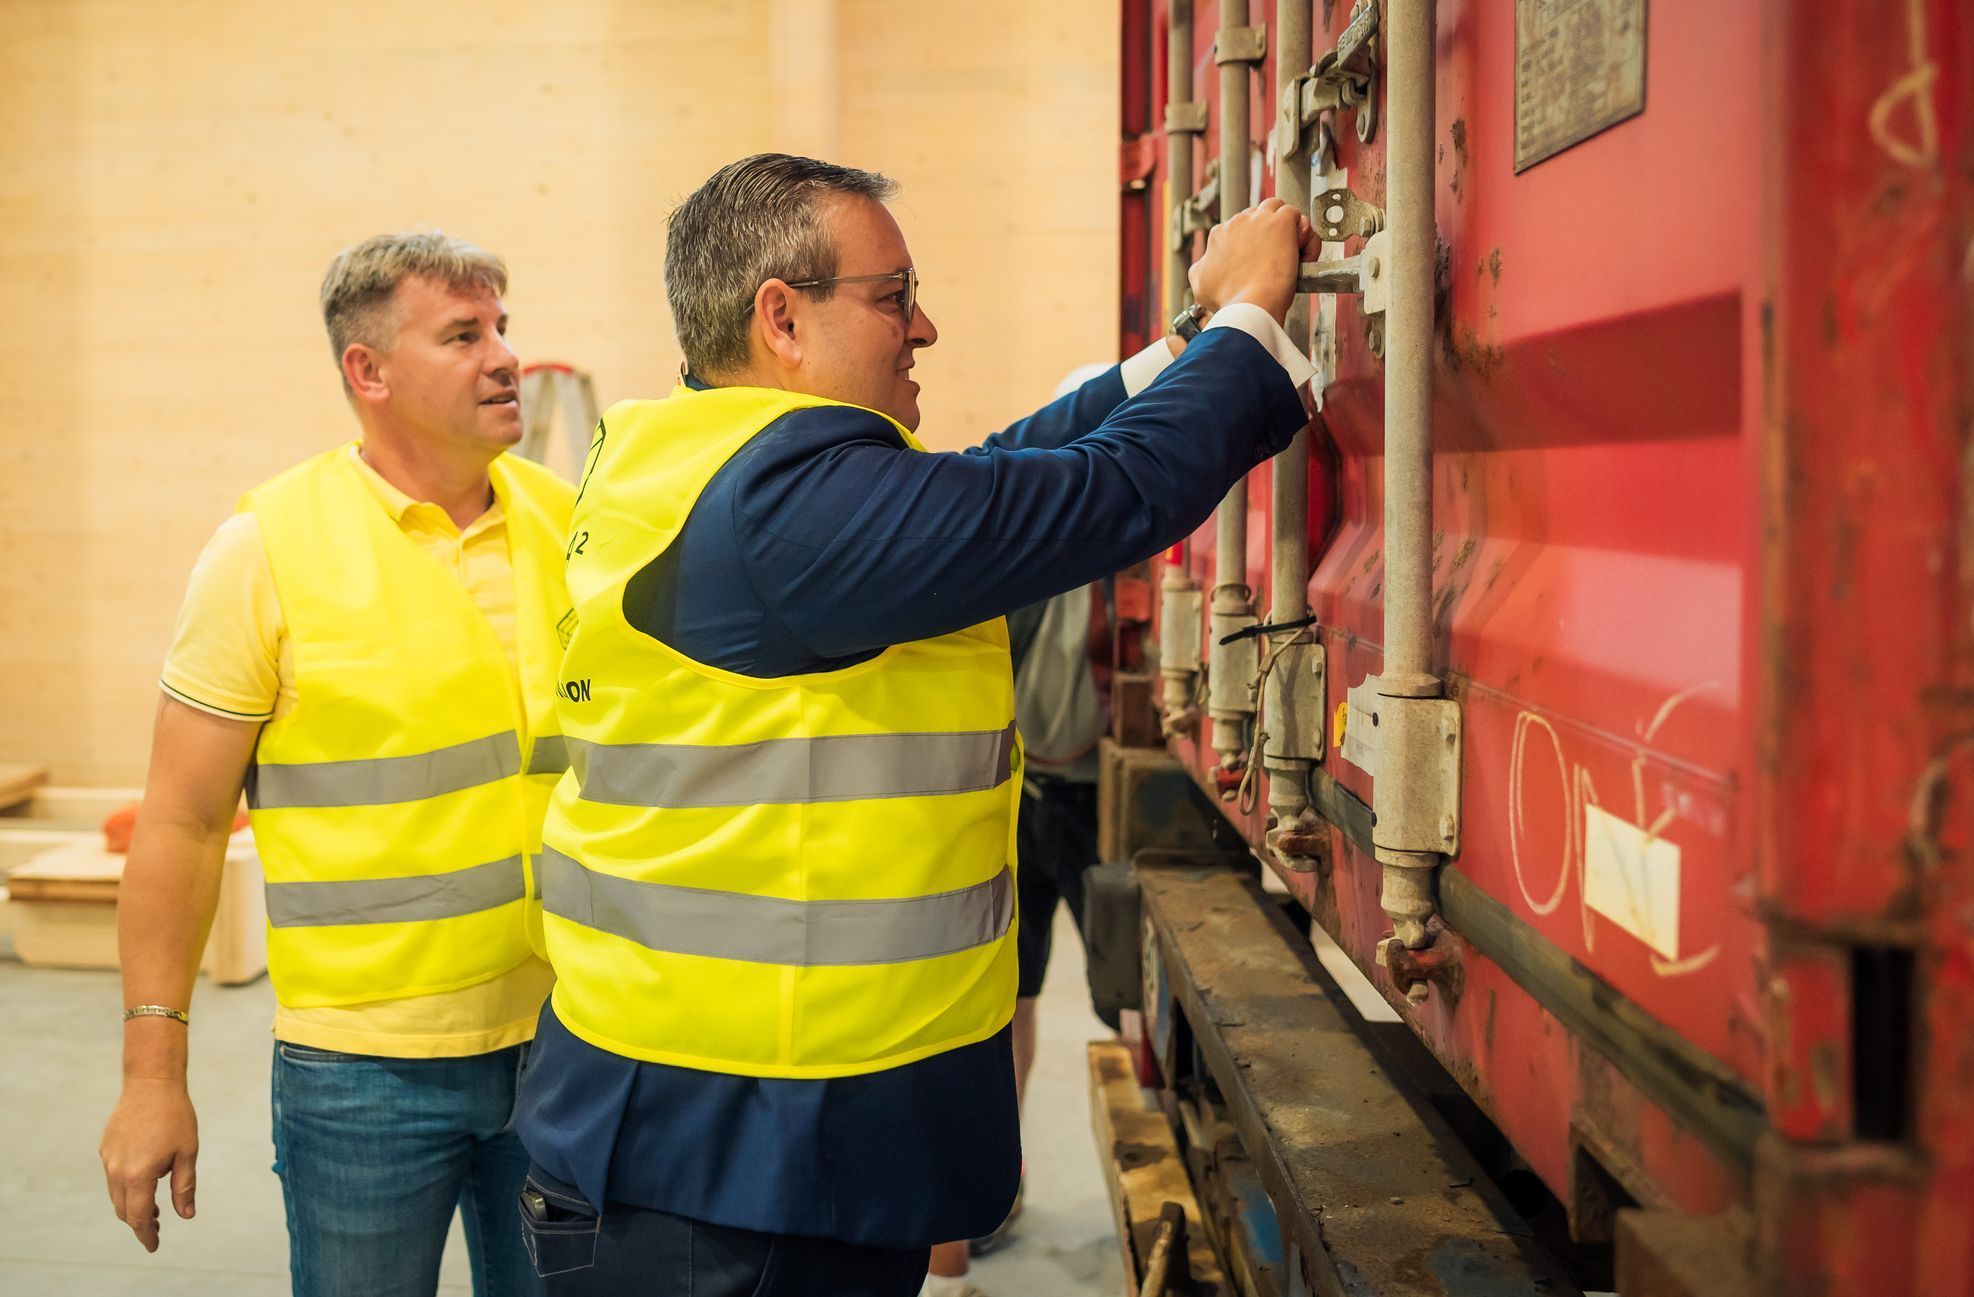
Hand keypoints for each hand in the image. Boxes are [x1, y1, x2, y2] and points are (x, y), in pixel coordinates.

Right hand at [101, 1078, 198, 1251]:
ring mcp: (107, 1159)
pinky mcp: (105, 1148)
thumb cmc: (175, 1117)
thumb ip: (184, 1187)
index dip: (146, 1234)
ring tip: (153, 1207)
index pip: (139, 1217)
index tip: (154, 1246)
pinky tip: (143, 1180)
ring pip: (116, 1194)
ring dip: (132, 1205)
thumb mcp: (188, 1153)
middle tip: (157, 1226)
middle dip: (139, 1222)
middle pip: (124, 1210)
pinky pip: (113, 1176)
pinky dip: (125, 1186)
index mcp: (137, 1175)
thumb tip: (185, 1215)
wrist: (151, 1083)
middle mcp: (116, 1171)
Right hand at [1187, 197, 1316, 324]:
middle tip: (1278, 255)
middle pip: (1258, 215)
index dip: (1253, 242)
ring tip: (1294, 250)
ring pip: (1277, 208)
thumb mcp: (1201, 286)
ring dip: (1287, 225)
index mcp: (1218, 236)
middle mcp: (1236, 223)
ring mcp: (1259, 220)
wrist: (1249, 306)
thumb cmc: (1229, 301)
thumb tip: (1205, 263)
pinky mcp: (1281, 223)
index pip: (1240, 228)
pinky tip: (1305, 252)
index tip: (1262, 258)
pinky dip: (1304, 233)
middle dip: (1270, 231)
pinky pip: (1296, 216)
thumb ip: (1201, 270)